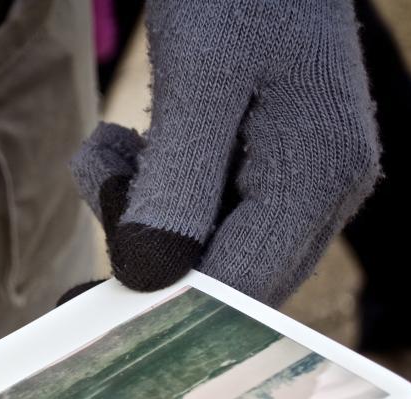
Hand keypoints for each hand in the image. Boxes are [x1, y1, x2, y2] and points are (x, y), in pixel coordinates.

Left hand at [71, 0, 379, 306]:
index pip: (241, 287)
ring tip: (111, 150)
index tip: (89, 302)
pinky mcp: (271, 167)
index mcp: (316, 175)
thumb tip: (150, 276)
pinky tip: (130, 145)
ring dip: (144, 211)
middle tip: (103, 183)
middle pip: (226, 274)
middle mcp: (321, 191)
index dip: (164, 307)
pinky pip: (206, 211)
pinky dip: (157, 190)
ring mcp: (300, 181)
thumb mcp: (198, 80)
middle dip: (148, 247)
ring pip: (209, 245)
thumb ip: (178, 182)